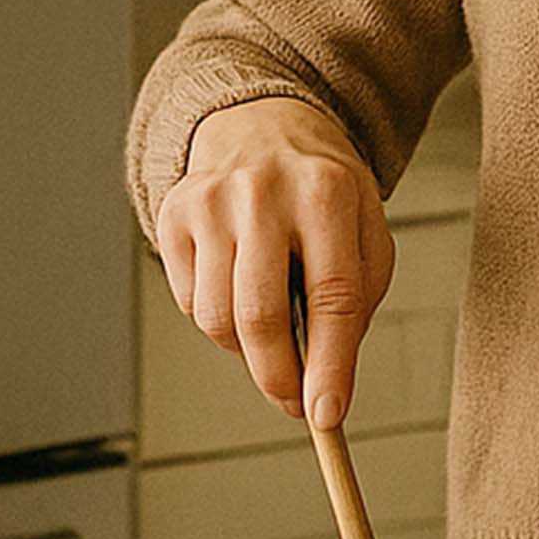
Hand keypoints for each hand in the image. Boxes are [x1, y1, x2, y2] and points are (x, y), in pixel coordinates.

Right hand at [157, 97, 395, 431]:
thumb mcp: (365, 226)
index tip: (329, 415)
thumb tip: (323, 380)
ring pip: (216, 318)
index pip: (333, 296)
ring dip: (246, 346)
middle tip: (295, 403)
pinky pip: (188, 303)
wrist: (262, 123)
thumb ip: (356, 298)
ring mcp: (210, 201)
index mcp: (325, 192)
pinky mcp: (173, 214)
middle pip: (261, 316)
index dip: (331, 366)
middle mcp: (262, 192)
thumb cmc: (320, 189)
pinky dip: (217, 315)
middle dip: (279, 378)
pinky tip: (238, 283)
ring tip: (272, 318)